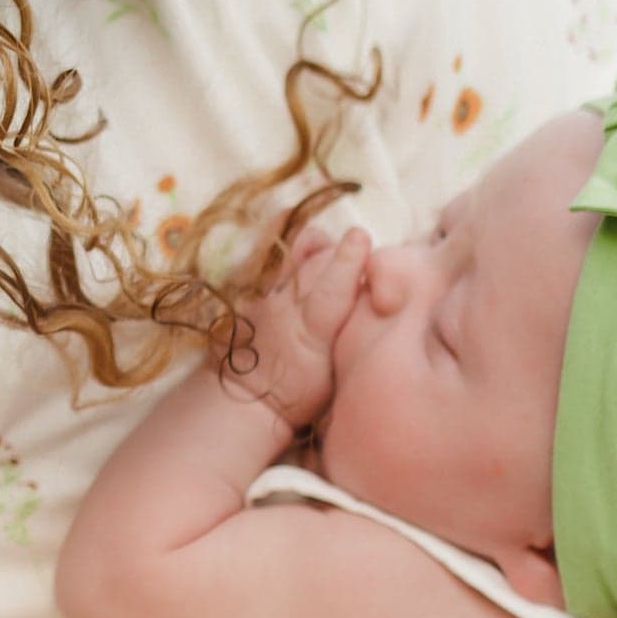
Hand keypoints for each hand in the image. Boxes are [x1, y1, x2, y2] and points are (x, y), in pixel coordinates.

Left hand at [227, 227, 368, 431]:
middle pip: (319, 264)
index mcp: (311, 333)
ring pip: (293, 254)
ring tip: (327, 250)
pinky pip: (261, 253)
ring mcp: (263, 296)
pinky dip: (278, 235)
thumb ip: (352, 338)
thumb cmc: (298, 394)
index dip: (346, 262)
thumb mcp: (333, 377)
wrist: (242, 400)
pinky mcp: (246, 291)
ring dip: (316, 246)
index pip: (331, 290)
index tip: (360, 237)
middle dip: (341, 256)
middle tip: (356, 265)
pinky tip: (285, 217)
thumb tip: (374, 307)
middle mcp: (285, 308)